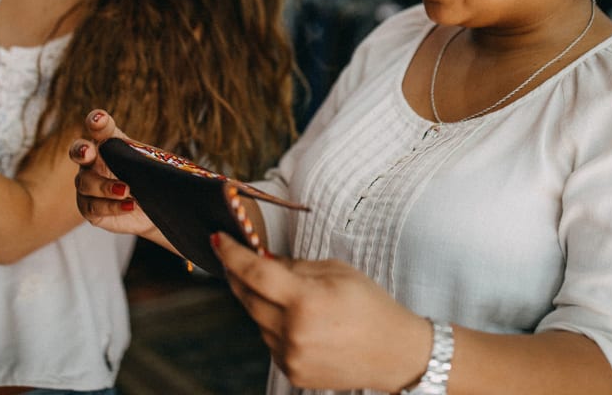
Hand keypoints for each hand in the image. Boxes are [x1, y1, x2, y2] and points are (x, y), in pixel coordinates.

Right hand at [70, 110, 163, 243]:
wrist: (155, 209)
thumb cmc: (155, 178)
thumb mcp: (160, 164)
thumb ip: (163, 158)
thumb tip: (209, 169)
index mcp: (110, 143)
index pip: (99, 126)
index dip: (96, 121)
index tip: (99, 119)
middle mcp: (93, 161)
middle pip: (78, 151)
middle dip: (81, 150)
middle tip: (89, 152)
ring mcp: (88, 185)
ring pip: (86, 183)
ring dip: (105, 186)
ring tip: (127, 190)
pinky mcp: (90, 208)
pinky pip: (93, 207)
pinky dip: (112, 206)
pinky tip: (129, 206)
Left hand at [212, 232, 432, 391]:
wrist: (394, 352)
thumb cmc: (370, 305)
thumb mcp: (335, 271)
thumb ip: (293, 266)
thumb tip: (260, 258)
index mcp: (305, 300)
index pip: (254, 273)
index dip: (231, 254)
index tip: (217, 239)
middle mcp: (293, 332)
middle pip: (247, 297)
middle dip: (237, 274)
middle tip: (233, 257)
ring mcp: (291, 356)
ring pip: (256, 319)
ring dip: (258, 300)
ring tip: (281, 290)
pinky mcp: (292, 372)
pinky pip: (269, 340)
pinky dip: (272, 324)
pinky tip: (293, 317)